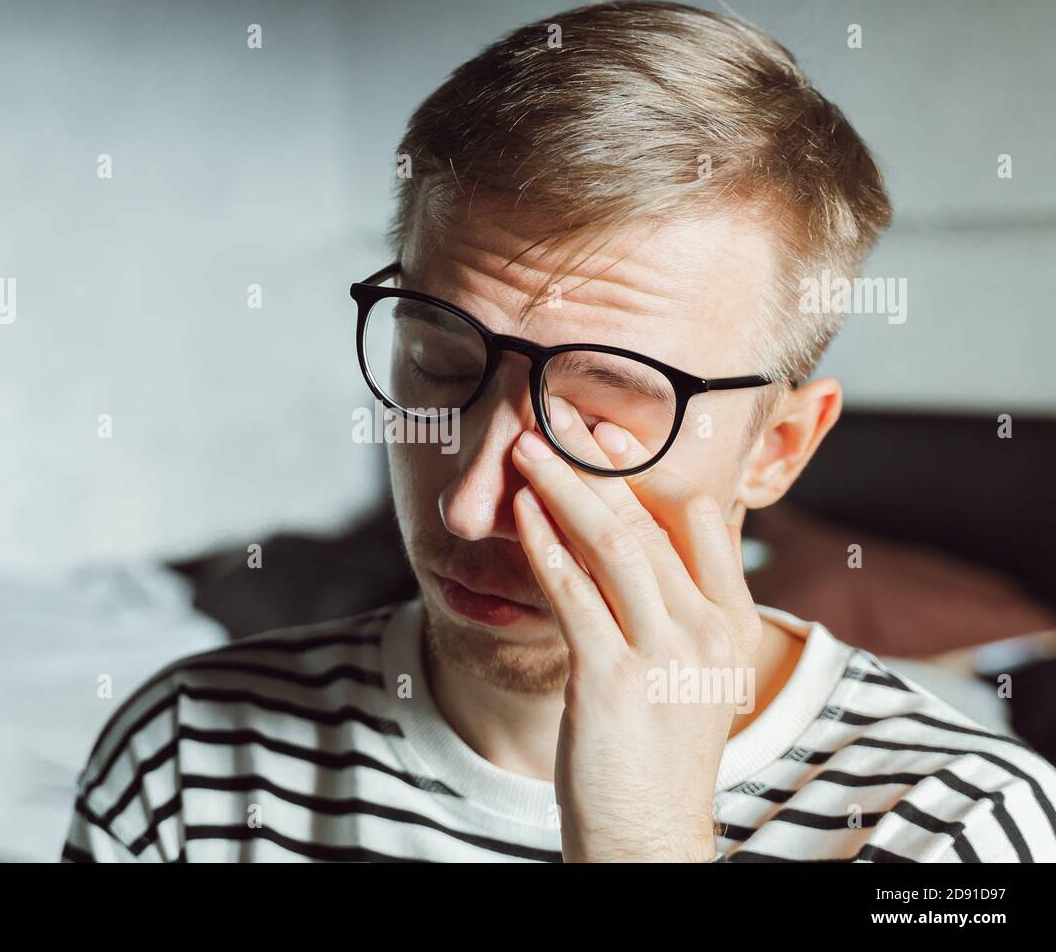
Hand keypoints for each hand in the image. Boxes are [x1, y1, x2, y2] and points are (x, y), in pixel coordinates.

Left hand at [509, 397, 762, 861]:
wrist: (646, 835)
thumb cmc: (655, 750)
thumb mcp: (687, 671)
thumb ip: (675, 605)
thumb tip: (633, 538)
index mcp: (731, 623)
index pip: (700, 518)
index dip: (649, 468)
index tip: (608, 432)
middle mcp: (705, 632)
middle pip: (648, 521)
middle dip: (596, 461)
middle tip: (557, 416)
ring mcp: (663, 656)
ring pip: (612, 544)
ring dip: (563, 486)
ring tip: (527, 446)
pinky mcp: (610, 681)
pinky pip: (572, 593)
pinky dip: (543, 543)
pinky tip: (519, 512)